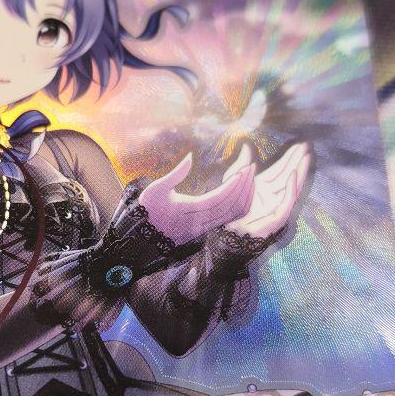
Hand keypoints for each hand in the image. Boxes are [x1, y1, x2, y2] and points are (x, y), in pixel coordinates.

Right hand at [139, 152, 255, 245]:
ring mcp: (205, 228)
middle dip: (245, 186)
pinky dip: (239, 205)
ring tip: (250, 177)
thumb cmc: (147, 211)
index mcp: (189, 211)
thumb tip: (190, 156)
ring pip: (233, 215)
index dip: (234, 185)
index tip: (244, 169)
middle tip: (252, 167)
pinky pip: (229, 219)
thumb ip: (175, 173)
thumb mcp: (156, 189)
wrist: (142, 239)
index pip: (219, 198)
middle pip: (231, 207)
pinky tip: (242, 192)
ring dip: (245, 196)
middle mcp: (201, 222)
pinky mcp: (206, 230)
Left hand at [222, 141, 310, 239]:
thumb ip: (241, 164)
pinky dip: (291, 189)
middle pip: (288, 175)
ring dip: (300, 172)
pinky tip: (294, 174)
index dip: (290, 157)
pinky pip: (286, 202)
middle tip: (307, 146)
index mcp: (263, 187)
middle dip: (298, 161)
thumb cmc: (226, 207)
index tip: (300, 144)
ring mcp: (274, 206)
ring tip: (306, 157)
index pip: (280, 169)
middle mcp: (271, 195)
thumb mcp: (232, 181)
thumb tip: (247, 145)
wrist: (223, 230)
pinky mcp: (275, 218)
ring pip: (291, 187)